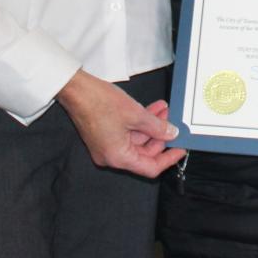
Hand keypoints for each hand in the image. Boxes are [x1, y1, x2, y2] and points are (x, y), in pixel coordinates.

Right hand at [57, 70, 185, 178]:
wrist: (77, 90)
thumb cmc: (100, 103)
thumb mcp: (136, 114)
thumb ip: (157, 127)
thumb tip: (171, 134)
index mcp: (118, 157)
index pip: (149, 167)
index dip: (168, 159)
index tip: (181, 149)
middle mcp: (111, 156)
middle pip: (144, 154)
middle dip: (161, 136)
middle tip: (174, 122)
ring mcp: (107, 145)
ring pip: (137, 140)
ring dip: (152, 126)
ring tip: (165, 109)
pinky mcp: (105, 134)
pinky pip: (129, 133)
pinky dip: (141, 123)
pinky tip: (153, 109)